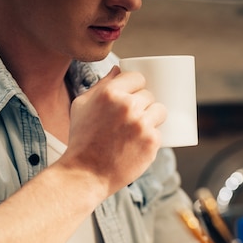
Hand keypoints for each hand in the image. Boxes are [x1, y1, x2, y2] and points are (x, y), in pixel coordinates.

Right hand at [62, 65, 165, 195]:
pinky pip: (160, 132)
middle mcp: (127, 106)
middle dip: (143, 104)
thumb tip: (118, 69)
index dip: (136, 86)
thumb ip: (101, 85)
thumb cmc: (82, 139)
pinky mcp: (152, 142)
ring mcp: (142, 124)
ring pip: (160, 110)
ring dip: (153, 118)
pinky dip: (152, 138)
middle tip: (131, 119)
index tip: (133, 95)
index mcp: (110, 93)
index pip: (137, 77)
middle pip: (149, 95)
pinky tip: (139, 144)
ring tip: (139, 130)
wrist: (86, 173)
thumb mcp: (81, 106)